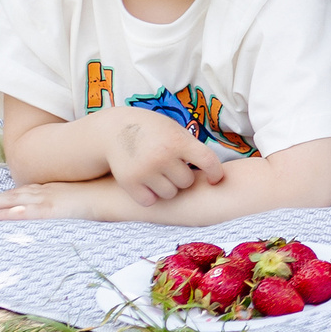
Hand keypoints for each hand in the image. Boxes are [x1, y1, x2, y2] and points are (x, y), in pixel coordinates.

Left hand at [0, 180, 104, 220]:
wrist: (122, 191)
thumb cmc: (113, 192)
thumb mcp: (95, 194)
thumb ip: (84, 197)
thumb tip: (83, 202)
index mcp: (60, 187)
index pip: (30, 190)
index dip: (13, 194)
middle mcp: (52, 189)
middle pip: (19, 194)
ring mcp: (53, 197)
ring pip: (18, 201)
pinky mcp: (56, 208)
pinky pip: (29, 212)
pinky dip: (12, 213)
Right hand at [102, 110, 227, 206]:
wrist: (114, 130)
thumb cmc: (153, 131)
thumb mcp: (174, 130)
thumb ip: (192, 147)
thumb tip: (214, 171)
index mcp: (178, 141)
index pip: (208, 161)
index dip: (215, 173)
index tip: (214, 179)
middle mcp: (162, 156)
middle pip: (187, 182)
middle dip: (182, 177)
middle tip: (172, 168)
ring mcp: (145, 170)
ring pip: (170, 194)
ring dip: (167, 188)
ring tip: (159, 174)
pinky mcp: (129, 182)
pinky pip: (149, 201)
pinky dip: (150, 196)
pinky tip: (146, 184)